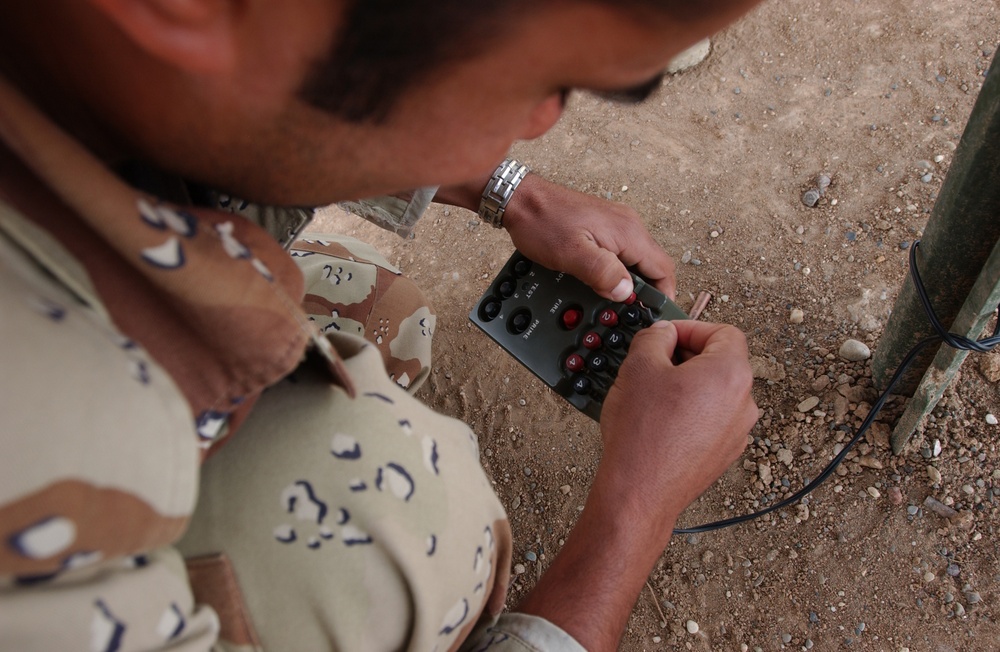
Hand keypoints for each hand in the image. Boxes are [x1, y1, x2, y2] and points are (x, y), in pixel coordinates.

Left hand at [502, 174, 675, 299]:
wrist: (522, 199)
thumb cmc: (543, 222)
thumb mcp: (571, 254)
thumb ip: (602, 273)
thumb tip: (625, 292)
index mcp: (628, 232)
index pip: (663, 269)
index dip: (662, 296)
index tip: (653, 316)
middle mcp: (628, 226)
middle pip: (651, 266)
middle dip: (644, 292)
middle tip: (629, 314)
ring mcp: (616, 225)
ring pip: (635, 261)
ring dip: (627, 282)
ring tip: (613, 302)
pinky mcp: (603, 227)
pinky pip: (621, 253)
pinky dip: (616, 271)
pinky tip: (601, 283)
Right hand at [515, 320, 754, 649]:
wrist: (641, 492)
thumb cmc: (642, 433)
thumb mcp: (638, 366)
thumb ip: (654, 336)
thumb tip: (663, 333)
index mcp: (730, 373)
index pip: (723, 331)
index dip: (691, 328)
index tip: (666, 335)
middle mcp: (743, 402)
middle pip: (720, 362)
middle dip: (685, 357)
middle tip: (653, 362)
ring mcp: (737, 432)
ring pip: (714, 392)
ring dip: (686, 385)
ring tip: (652, 393)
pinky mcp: (724, 454)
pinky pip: (709, 420)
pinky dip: (688, 413)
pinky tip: (658, 421)